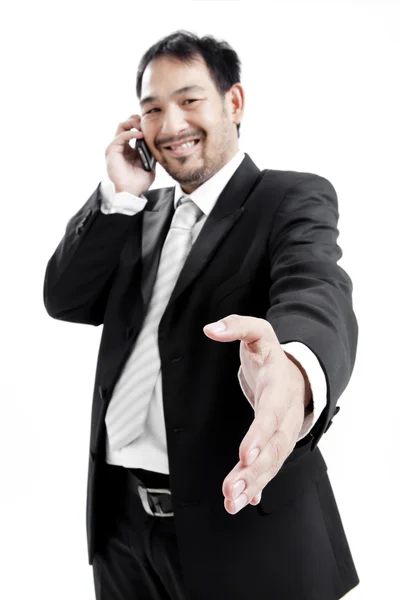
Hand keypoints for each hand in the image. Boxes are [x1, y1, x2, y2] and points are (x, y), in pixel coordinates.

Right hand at [105, 114, 155, 195]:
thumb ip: (152, 154)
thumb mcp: (150, 165)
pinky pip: (121, 136)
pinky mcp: (112, 150)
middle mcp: (121, 146)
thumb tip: (161, 144)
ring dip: (133, 123)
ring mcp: (116, 147)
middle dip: (137, 120)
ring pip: (122, 126)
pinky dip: (131, 133)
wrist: (131, 192)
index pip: (133, 130)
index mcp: (129, 149)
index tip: (151, 124)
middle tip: (146, 122)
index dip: (141, 125)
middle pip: (126, 124)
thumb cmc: (139, 182)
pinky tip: (140, 134)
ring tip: (143, 126)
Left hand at [203, 314, 310, 513]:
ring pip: (272, 463)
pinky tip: (244, 501)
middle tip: (231, 489)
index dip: (260, 436)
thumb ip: (236, 326)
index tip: (245, 455)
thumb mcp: (257, 331)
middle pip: (273, 448)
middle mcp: (286, 416)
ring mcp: (283, 432)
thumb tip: (210, 329)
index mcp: (281, 388)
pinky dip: (257, 486)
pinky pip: (269, 468)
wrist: (297, 373)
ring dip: (252, 484)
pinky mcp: (276, 443)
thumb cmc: (272, 354)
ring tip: (231, 502)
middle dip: (253, 471)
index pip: (271, 415)